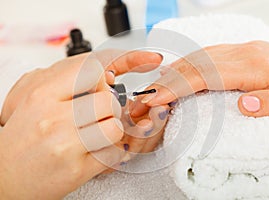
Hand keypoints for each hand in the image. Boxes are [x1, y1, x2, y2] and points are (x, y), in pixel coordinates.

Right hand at [0, 50, 161, 198]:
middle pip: (110, 99)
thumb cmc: (21, 138)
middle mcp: (54, 117)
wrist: (3, 177)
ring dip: (114, 131)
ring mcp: (66, 144)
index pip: (93, 68)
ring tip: (99, 135)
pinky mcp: (76, 169)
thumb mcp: (32, 98)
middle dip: (112, 107)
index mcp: (42, 93)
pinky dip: (114, 153)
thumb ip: (66, 82)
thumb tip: (104, 74)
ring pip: (116, 127)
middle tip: (102, 114)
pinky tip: (100, 151)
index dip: (119, 67)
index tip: (139, 65)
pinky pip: (114, 154)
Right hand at [133, 41, 268, 117]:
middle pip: (197, 64)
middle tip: (148, 95)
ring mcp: (244, 49)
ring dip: (176, 70)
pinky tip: (181, 67)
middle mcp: (246, 53)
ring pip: (200, 56)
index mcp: (257, 67)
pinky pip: (210, 53)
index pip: (206, 76)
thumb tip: (242, 106)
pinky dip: (190, 62)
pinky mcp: (244, 51)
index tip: (157, 98)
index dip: (178, 87)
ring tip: (157, 84)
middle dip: (169, 80)